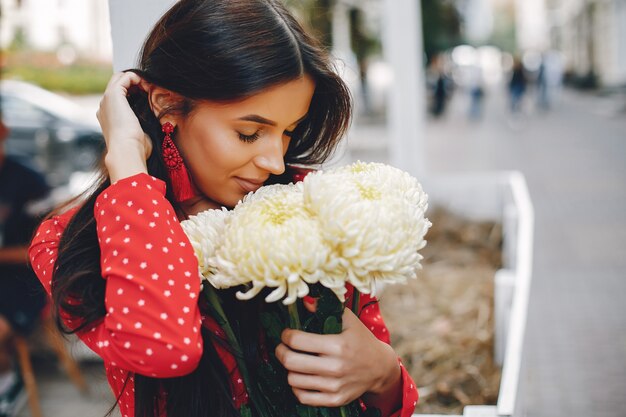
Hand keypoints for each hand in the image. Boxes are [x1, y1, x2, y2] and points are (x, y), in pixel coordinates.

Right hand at [97, 72, 152, 181]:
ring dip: (137, 79)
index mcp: (109, 117)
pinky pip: (125, 77)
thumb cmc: (136, 149)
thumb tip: (157, 119)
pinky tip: (148, 85)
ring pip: (120, 78)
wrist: (126, 151)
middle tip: (151, 88)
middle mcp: (105, 107)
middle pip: (118, 84)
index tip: (150, 96)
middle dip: (135, 83)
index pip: (119, 97)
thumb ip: (143, 124)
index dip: (135, 92)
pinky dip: (138, 78)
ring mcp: (107, 100)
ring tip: (151, 86)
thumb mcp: (141, 134)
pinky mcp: (113, 94)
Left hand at [275, 308, 400, 407]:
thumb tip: (305, 301)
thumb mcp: (349, 320)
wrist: (380, 368)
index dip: (286, 335)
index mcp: (338, 345)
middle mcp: (335, 367)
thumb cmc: (361, 340)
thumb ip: (327, 308)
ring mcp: (334, 386)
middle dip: (281, 352)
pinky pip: (303, 397)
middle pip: (291, 362)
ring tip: (294, 361)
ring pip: (293, 380)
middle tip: (282, 347)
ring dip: (289, 369)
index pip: (297, 340)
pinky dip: (297, 387)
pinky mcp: (335, 399)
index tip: (286, 334)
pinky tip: (301, 378)